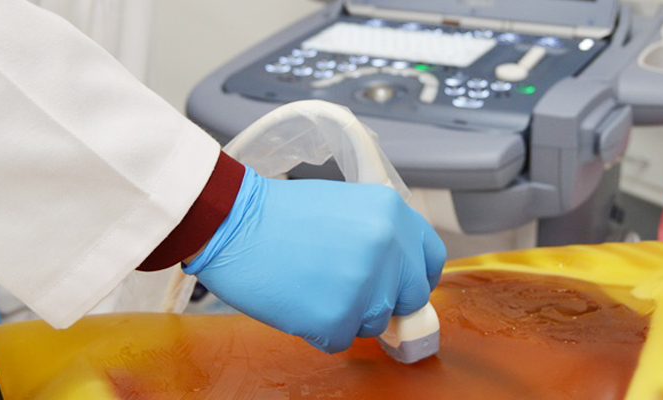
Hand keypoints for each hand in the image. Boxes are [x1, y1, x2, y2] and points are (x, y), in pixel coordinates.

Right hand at [186, 168, 444, 352]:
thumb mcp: (348, 206)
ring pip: (374, 323)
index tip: (398, 284)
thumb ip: (381, 236)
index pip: (431, 260)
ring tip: (311, 287)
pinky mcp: (337, 318)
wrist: (232, 224)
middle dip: (381, 300)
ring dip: (346, 316)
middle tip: (342, 287)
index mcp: (393, 213)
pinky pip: (341, 340)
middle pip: (409, 299)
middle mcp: (389, 247)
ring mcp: (365, 285)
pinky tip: (297, 301)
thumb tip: (400, 277)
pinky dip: (319, 330)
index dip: (414, 277)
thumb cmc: (279, 216)